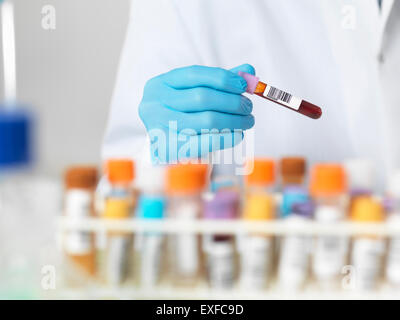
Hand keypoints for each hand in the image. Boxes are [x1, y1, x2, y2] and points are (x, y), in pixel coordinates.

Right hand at [139, 64, 254, 162]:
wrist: (165, 150)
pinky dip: (227, 138)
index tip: (243, 85)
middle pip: (202, 97)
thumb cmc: (182, 118)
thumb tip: (248, 70)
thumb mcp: (194, 96)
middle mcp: (154, 104)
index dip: (222, 78)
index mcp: (160, 84)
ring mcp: (159, 128)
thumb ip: (219, 82)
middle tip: (248, 107)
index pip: (194, 74)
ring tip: (247, 121)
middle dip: (231, 101)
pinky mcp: (169, 150)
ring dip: (234, 120)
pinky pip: (205, 142)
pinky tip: (239, 135)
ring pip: (207, 120)